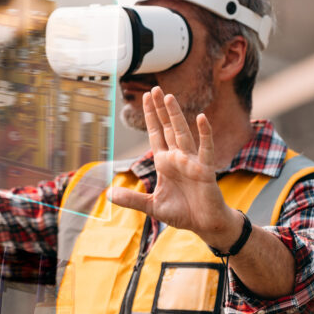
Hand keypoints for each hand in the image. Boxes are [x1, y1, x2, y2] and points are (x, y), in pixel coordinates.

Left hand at [109, 86, 239, 247]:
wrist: (204, 224)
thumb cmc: (182, 212)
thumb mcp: (151, 206)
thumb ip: (131, 199)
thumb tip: (108, 195)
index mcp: (165, 163)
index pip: (156, 134)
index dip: (151, 117)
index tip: (145, 97)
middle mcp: (178, 158)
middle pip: (167, 128)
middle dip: (160, 109)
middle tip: (155, 89)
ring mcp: (191, 162)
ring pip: (182, 133)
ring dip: (175, 116)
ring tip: (169, 97)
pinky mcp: (205, 170)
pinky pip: (205, 149)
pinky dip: (204, 134)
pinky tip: (201, 118)